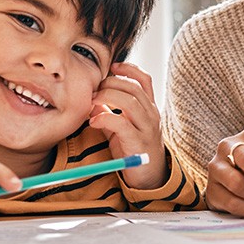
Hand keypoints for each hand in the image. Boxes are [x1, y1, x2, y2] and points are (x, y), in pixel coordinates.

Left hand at [89, 62, 166, 188]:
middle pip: (132, 88)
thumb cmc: (135, 148)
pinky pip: (122, 124)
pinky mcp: (138, 143)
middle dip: (110, 83)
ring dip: (106, 97)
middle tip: (93, 90)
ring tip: (92, 102)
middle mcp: (151, 114)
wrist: (150, 177)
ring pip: (129, 101)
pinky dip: (105, 118)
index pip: (144, 79)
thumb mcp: (124, 126)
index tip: (112, 67)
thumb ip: (112, 111)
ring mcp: (147, 128)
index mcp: (149, 107)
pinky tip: (94, 121)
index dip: (129, 69)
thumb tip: (94, 98)